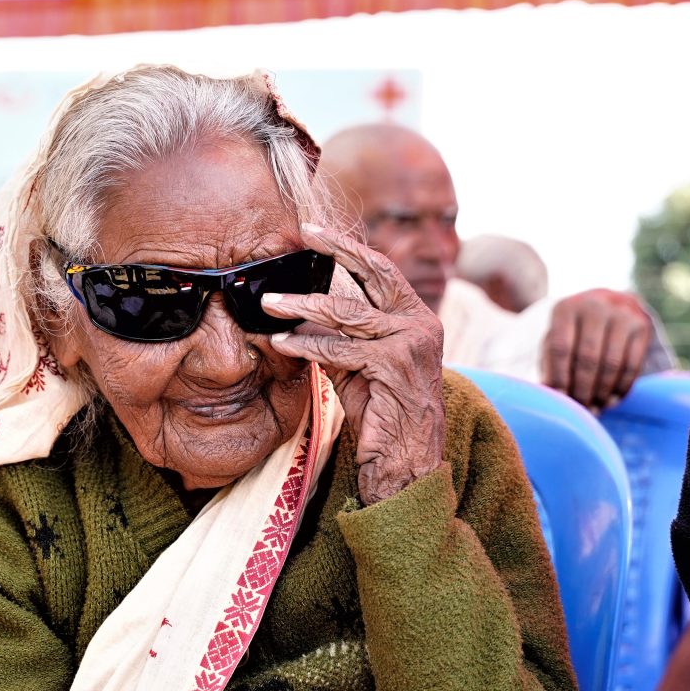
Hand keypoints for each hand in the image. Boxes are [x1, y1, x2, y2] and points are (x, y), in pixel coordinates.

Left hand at [265, 220, 445, 505]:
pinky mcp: (394, 366)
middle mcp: (420, 323)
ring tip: (269, 302)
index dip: (348, 247)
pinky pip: (340, 349)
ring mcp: (411, 343)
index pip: (381, 271)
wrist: (407, 460)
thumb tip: (301, 310)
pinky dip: (307, 345)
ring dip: (303, 305)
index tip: (314, 230)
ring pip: (348, 312)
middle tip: (302, 234)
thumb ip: (341, 334)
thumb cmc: (382, 412)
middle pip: (375, 272)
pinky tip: (282, 343)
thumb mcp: (360, 364)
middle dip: (337, 248)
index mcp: (416, 317)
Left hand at [539, 290, 652, 409]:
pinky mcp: (641, 325)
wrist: (606, 306)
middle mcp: (594, 306)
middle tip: (581, 410)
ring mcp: (621, 313)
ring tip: (596, 409)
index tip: (561, 402)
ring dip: (602, 392)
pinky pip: (632, 365)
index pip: (561, 348)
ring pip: (612, 363)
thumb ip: (550, 365)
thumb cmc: (573, 333)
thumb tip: (551, 399)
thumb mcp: (556, 341)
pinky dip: (621, 388)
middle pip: (588, 358)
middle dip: (583, 390)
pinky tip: (612, 400)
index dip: (560, 379)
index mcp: (565, 309)